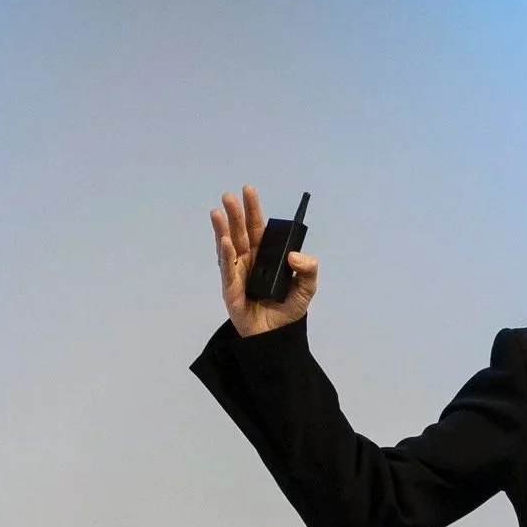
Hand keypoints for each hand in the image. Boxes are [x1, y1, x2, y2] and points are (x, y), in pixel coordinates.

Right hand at [211, 184, 317, 336]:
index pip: (259, 229)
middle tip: (229, 195)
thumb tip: (294, 255)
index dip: (254, 210)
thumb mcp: (307, 288)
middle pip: (241, 233)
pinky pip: (228, 270)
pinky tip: (224, 240)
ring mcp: (238, 274)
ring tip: (218, 211)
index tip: (249, 190)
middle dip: (235, 214)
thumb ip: (309, 270)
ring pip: (229, 247)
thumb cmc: (288, 310)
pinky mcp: (231, 290)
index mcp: (266, 256)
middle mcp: (249, 261)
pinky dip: (226, 255)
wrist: (277, 337)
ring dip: (223, 229)